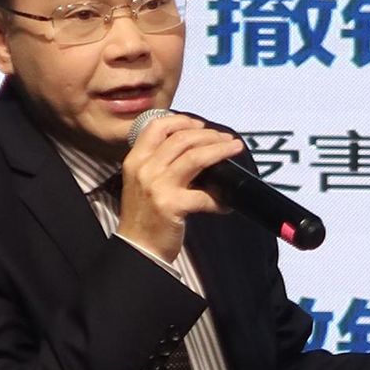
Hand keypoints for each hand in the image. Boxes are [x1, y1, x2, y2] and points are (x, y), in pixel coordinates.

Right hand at [117, 114, 243, 261]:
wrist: (137, 249)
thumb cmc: (143, 217)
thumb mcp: (141, 182)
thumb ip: (160, 164)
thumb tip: (195, 149)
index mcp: (135, 160)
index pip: (157, 127)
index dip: (181, 120)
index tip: (200, 125)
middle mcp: (144, 169)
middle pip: (181, 138)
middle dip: (209, 135)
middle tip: (226, 139)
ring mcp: (157, 187)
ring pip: (195, 157)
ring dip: (219, 150)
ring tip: (234, 149)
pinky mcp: (171, 206)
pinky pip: (204, 195)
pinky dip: (220, 198)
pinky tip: (227, 203)